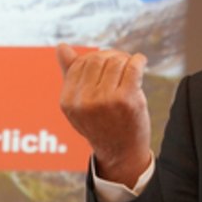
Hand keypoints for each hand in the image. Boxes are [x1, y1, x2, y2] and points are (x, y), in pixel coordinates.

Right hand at [56, 43, 152, 188]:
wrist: (121, 154)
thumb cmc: (101, 124)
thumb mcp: (79, 104)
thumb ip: (70, 74)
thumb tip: (61, 47)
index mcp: (68, 101)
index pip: (80, 64)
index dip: (96, 59)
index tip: (108, 64)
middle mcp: (83, 101)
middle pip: (97, 59)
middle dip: (111, 57)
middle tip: (122, 64)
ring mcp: (105, 101)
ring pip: (116, 61)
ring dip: (126, 60)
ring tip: (131, 67)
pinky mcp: (126, 100)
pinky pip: (132, 67)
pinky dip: (138, 60)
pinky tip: (140, 62)